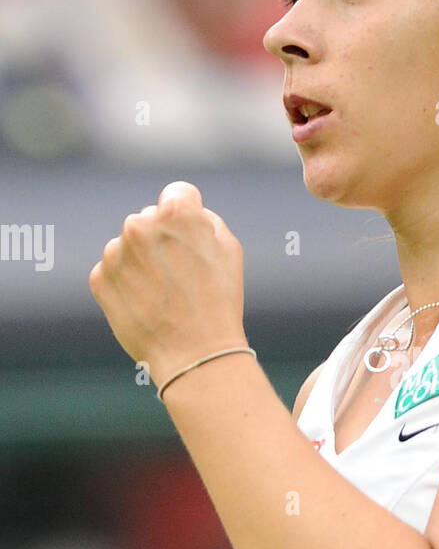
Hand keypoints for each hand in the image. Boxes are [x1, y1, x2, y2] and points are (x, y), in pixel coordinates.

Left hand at [88, 182, 248, 385]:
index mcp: (175, 213)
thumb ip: (204, 219)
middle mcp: (139, 225)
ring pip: (128, 245)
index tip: (192, 240)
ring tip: (164, 293)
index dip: (189, 216)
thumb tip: (186, 213)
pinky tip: (147, 303)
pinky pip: (113, 270)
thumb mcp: (229, 250)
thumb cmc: (219, 302)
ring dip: (142, 261)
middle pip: (149, 220)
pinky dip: (127, 283)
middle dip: (162, 240)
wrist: (194, 354)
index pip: (177, 194)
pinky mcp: (99, 278)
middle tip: (181, 275)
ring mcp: (115, 252)